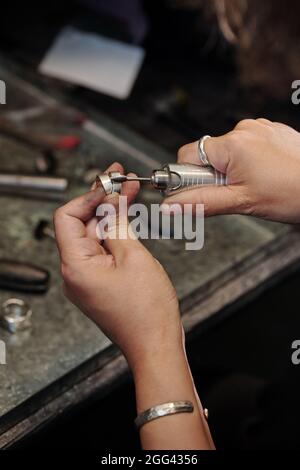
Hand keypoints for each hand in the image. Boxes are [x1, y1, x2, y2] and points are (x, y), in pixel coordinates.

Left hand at [54, 163, 181, 371]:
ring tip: (129, 191)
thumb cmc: (146, 312)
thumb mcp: (134, 256)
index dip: (88, 196)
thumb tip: (110, 201)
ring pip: (94, 235)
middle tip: (121, 178)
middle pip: (82, 224)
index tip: (109, 184)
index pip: (67, 217)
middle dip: (103, 199)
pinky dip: (115, 232)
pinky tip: (128, 216)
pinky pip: (103, 250)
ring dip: (111, 213)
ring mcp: (87, 278)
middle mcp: (76, 273)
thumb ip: (117, 224)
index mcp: (76, 266)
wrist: (155, 344)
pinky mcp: (100, 281)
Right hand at [164, 119, 299, 222]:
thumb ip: (201, 202)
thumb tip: (170, 206)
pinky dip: (249, 162)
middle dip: (213, 175)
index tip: (200, 190)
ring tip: (254, 185)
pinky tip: (264, 175)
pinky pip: (247, 147)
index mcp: (233, 144)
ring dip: (231, 169)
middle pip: (208, 154)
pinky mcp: (271, 132)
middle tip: (234, 192)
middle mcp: (244, 129)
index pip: (187, 155)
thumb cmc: (293, 192)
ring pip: (228, 152)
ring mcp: (260, 128)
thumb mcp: (241, 202)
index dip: (188, 177)